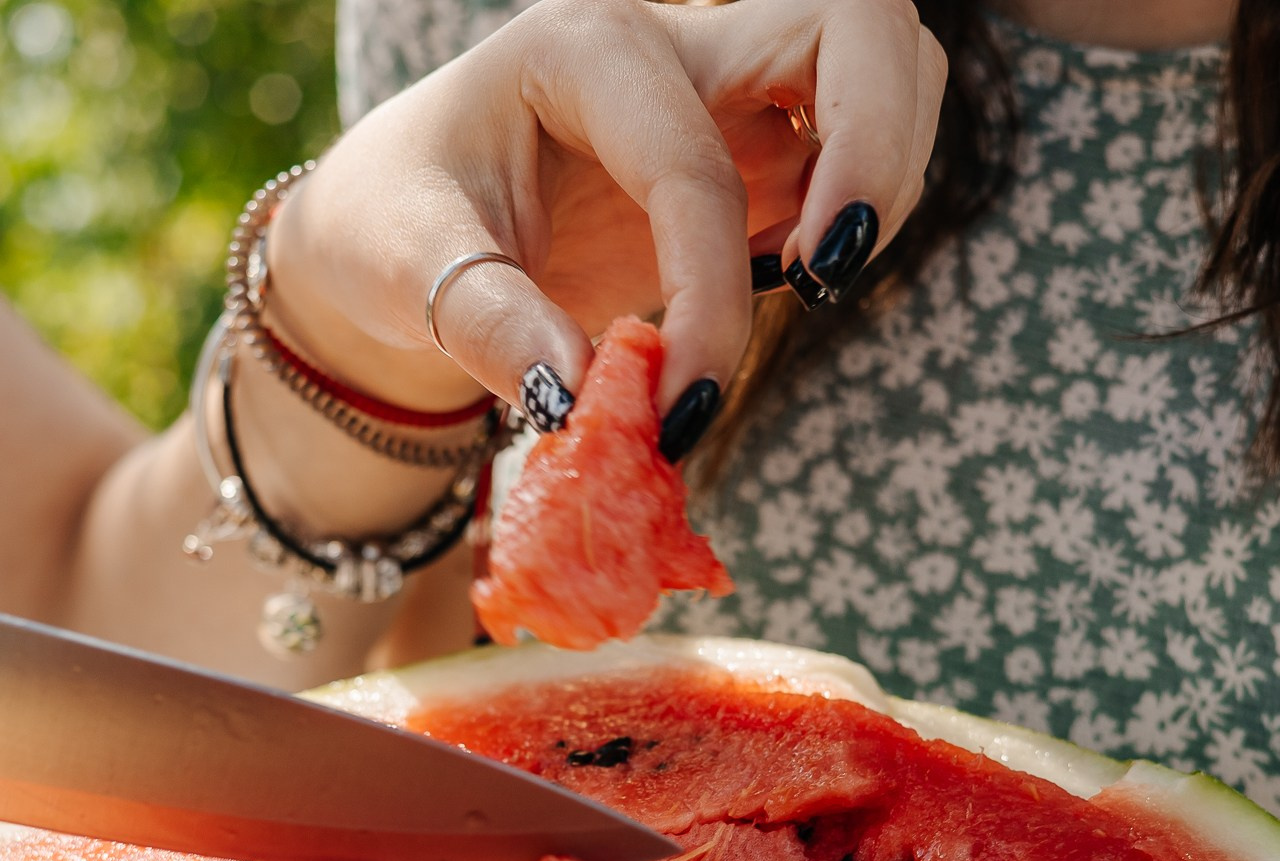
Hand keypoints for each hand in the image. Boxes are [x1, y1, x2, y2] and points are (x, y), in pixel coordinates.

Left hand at [265, 0, 944, 427]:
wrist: (400, 225)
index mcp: (583, 47)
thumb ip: (488, 326)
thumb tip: (574, 400)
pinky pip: (855, 147)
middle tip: (830, 271)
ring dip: (883, 174)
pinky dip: (858, 208)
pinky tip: (794, 277)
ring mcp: (728, 84)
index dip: (710, 295)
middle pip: (853, 23)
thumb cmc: (395, 224)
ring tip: (812, 278)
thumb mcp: (408, 268)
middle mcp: (674, 39)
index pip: (693, 165)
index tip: (683, 403)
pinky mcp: (756, 143)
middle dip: (878, 145)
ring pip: (884, 69)